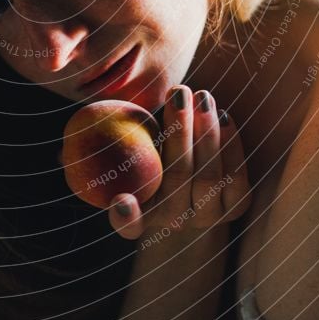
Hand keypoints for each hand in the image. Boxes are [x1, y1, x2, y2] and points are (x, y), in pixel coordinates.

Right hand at [108, 85, 251, 240]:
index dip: (125, 217)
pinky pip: (237, 178)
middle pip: (177, 179)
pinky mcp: (235, 206)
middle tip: (178, 94)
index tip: (121, 199)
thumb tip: (81, 134)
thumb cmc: (149, 152)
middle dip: (179, 132)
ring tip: (202, 96)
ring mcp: (207, 217)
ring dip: (207, 132)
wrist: (191, 173)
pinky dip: (231, 145)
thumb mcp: (128, 150)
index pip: (129, 224)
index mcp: (140, 216)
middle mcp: (173, 222)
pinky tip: (224, 115)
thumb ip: (115, 145)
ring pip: (209, 177)